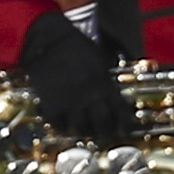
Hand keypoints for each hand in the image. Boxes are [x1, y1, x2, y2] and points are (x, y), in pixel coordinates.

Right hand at [15, 9, 135, 142]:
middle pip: (102, 125)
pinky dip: (61, 125)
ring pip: (80, 128)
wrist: (49, 39)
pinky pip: (59, 124)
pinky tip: (62, 122)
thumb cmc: (75, 44)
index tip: (123, 129)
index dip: (124, 123)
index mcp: (104, 84)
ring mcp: (70, 103)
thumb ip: (105, 78)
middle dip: (104, 132)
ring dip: (82, 129)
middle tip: (102, 134)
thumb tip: (110, 90)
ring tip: (81, 128)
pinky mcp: (52, 105)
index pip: (120, 111)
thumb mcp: (98, 59)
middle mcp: (90, 97)